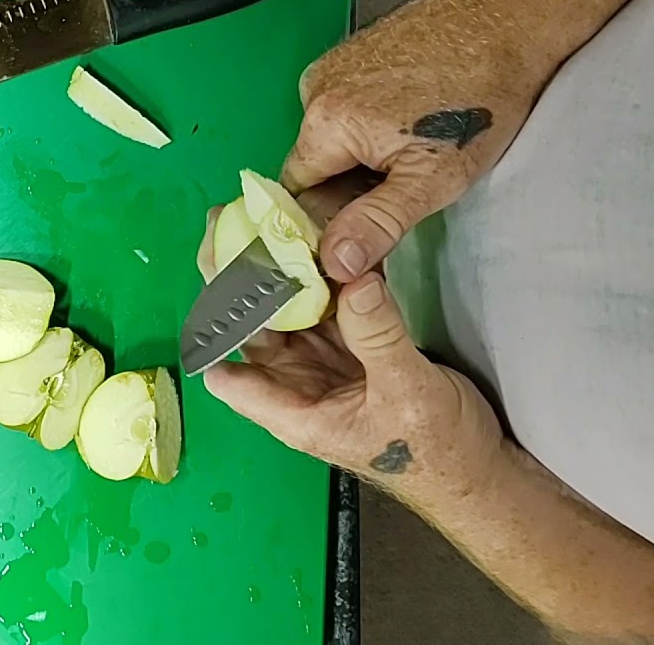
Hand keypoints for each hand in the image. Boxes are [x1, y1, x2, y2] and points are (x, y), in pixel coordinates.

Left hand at [196, 178, 501, 495]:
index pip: (230, 375)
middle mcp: (299, 386)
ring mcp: (323, 364)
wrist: (477, 471)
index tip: (217, 276)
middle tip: (233, 226)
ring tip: (269, 222)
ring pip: (287, 311)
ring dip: (280, 272)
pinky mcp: (351, 347)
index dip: (215, 331)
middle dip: (240, 282)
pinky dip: (324, 277)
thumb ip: (379, 337)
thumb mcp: (409, 392)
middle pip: (252, 329)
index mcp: (296, 412)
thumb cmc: (437, 454)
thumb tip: (354, 280)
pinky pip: (326, 306)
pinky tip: (321, 240)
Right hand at [281, 0, 541, 282]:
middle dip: (351, 183)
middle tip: (405, 182)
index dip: (327, 218)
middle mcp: (314, 89)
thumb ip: (377, 222)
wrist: (511, 19)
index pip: (297, 194)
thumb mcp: (433, 177)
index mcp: (324, 123)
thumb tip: (335, 262)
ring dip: (362, 153)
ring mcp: (332, 66)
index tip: (363, 228)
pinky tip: (411, 117)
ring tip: (415, 143)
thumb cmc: (481, 97)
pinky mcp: (352, 52)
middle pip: (313, 164)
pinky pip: (344, 106)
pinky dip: (370, 121)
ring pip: (330, 136)